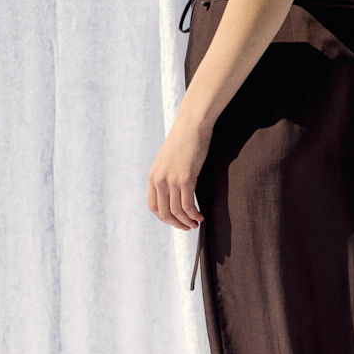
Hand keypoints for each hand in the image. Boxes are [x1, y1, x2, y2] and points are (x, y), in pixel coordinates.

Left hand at [148, 114, 211, 231]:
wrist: (192, 126)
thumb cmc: (184, 141)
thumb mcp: (169, 160)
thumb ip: (167, 176)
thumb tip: (174, 191)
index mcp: (153, 176)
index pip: (153, 207)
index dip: (164, 218)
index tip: (176, 221)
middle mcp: (159, 180)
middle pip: (163, 213)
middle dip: (176, 224)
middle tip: (187, 227)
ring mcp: (171, 180)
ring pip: (176, 211)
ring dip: (186, 221)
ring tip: (196, 223)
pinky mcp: (186, 179)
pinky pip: (188, 205)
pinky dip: (194, 214)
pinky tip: (200, 216)